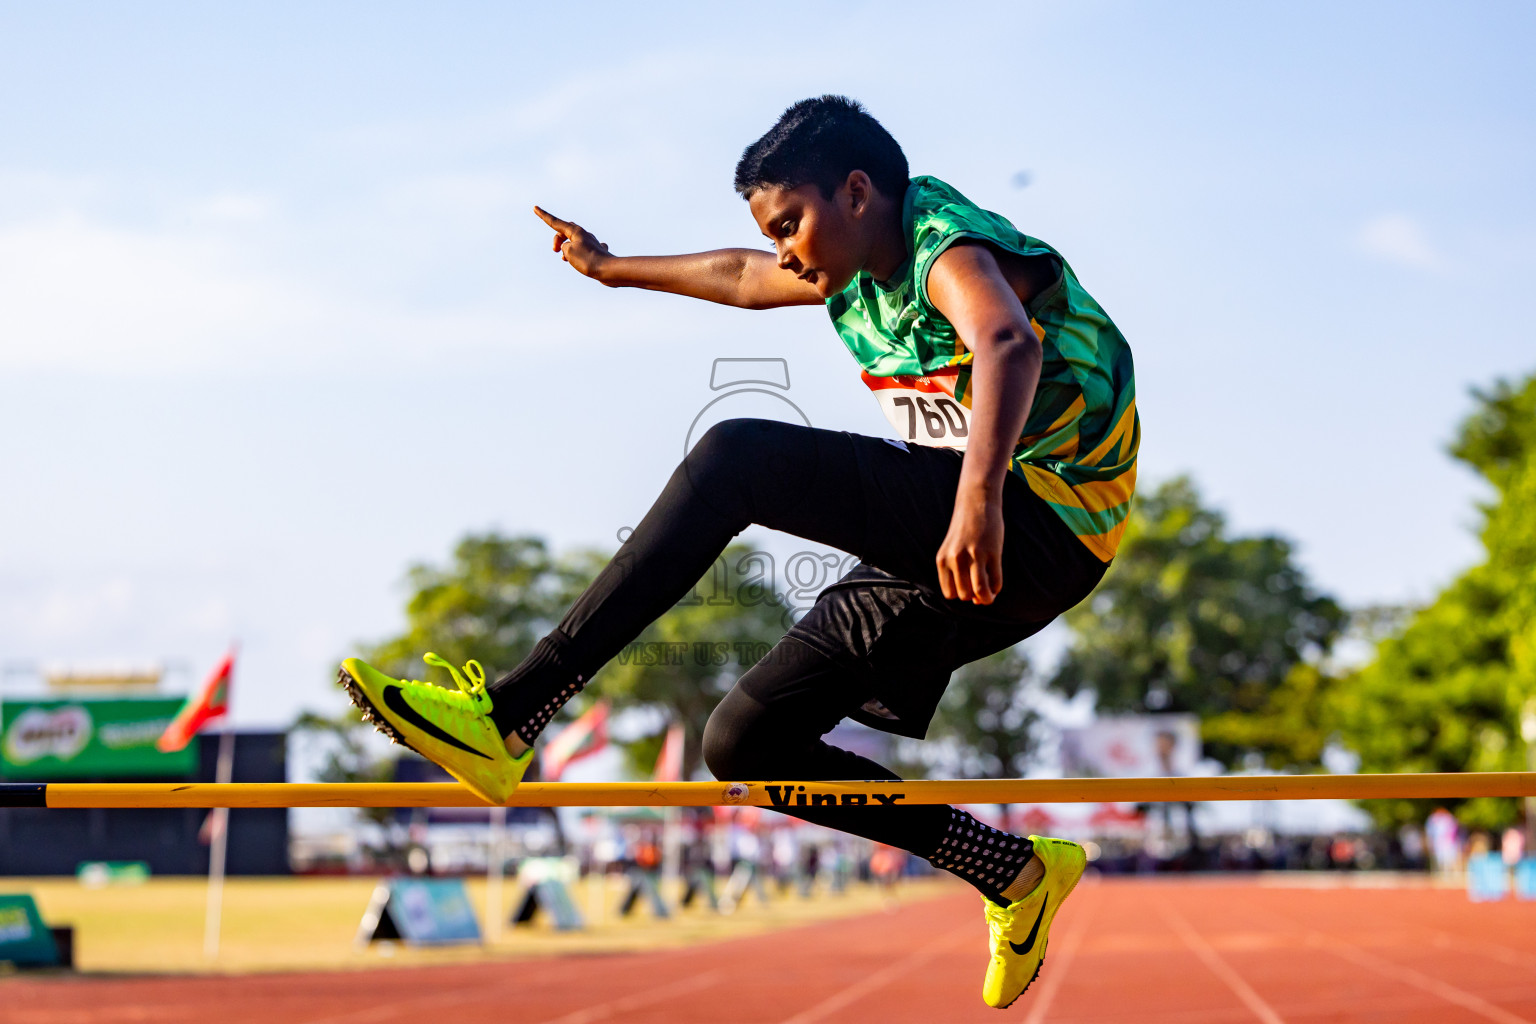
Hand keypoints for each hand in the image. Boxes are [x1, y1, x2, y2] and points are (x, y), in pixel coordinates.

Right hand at [533, 206, 611, 280]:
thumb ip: (564, 247)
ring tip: (566, 259)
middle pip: (565, 230)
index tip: (535, 208)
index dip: (544, 216)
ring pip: (575, 240)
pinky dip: (579, 255)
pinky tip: (586, 260)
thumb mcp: (568, 252)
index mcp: (576, 231)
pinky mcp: (596, 252)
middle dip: (557, 239)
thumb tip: (569, 249)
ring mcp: (591, 243)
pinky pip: (585, 250)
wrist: (608, 270)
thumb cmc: (588, 260)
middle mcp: (584, 234)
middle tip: (555, 251)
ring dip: (567, 248)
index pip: (556, 222)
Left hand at [936, 490, 1004, 604]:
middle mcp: (956, 559)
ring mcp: (974, 555)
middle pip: (964, 595)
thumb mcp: (953, 549)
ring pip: (979, 591)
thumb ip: (959, 572)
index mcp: (942, 560)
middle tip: (981, 589)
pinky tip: (996, 582)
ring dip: (987, 598)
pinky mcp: (992, 551)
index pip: (950, 594)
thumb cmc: (965, 530)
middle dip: (974, 597)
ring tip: (990, 596)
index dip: (961, 595)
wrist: (976, 501)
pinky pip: (995, 580)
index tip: (968, 588)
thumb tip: (976, 600)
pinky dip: (997, 587)